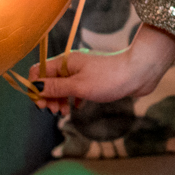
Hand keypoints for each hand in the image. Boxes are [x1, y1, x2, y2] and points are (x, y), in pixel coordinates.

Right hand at [28, 24, 174, 116]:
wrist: (139, 73)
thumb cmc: (109, 79)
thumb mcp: (78, 86)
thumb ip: (56, 88)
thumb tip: (35, 88)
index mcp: (65, 61)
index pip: (38, 71)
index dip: (36, 88)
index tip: (42, 104)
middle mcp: (71, 64)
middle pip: (49, 81)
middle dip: (48, 97)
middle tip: (55, 112)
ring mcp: (82, 71)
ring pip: (62, 86)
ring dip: (60, 100)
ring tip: (65, 113)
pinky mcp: (93, 79)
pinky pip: (75, 89)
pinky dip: (72, 99)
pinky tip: (77, 107)